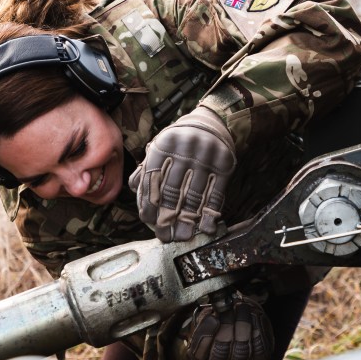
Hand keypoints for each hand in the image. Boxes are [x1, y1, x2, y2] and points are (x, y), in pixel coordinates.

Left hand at [128, 106, 235, 241]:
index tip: (149, 222)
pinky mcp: (225, 165)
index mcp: (165, 144)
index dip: (150, 204)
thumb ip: (147, 167)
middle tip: (165, 235)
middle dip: (167, 217)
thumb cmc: (180, 142)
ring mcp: (207, 157)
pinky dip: (210, 213)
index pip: (152, 180)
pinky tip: (205, 228)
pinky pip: (216, 194)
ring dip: (188, 220)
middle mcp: (185, 148)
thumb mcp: (160, 146)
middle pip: (172, 191)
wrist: (212, 123)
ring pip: (194, 196)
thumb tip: (136, 190)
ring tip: (182, 236)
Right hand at [184, 295, 274, 359]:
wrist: (238, 338)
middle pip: (221, 350)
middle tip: (229, 307)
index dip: (206, 333)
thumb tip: (216, 312)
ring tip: (242, 307)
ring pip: (241, 349)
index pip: (199, 350)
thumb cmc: (218, 329)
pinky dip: (258, 330)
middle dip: (226, 325)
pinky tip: (254, 316)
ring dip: (242, 324)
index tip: (213, 317)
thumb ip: (207, 319)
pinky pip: (259, 349)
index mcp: (200, 359)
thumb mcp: (207, 323)